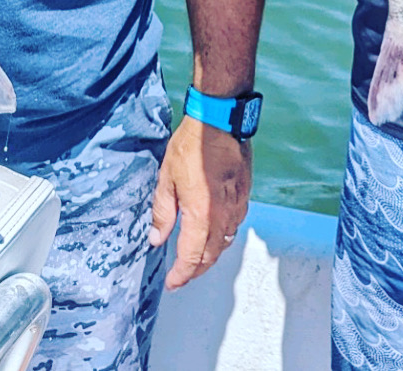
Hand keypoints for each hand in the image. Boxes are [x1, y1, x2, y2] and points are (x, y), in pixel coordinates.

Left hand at [148, 118, 250, 289]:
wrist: (221, 120)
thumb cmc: (192, 144)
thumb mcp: (167, 178)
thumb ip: (163, 212)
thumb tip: (157, 237)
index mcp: (201, 214)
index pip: (192, 257)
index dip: (181, 274)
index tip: (172, 282)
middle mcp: (223, 214)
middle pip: (212, 255)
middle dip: (196, 269)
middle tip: (182, 274)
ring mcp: (237, 204)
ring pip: (226, 241)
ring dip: (211, 253)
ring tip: (197, 256)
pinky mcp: (245, 193)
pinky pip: (235, 224)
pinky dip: (223, 235)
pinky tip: (215, 231)